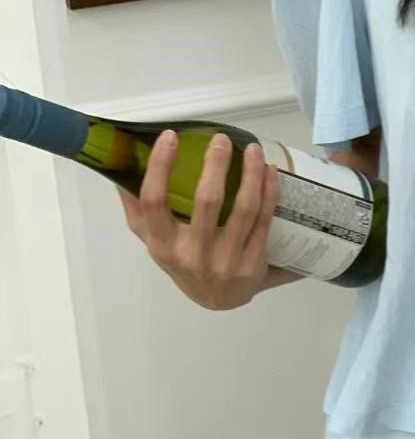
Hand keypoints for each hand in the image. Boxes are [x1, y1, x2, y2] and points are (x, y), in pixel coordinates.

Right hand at [120, 131, 280, 310]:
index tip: (170, 137)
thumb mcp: (155, 241)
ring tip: (252, 149)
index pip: (155, 202)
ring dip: (251, 174)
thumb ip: (138, 209)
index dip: (160, 167)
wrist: (219, 301)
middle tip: (221, 140)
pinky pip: (264, 220)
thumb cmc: (184, 261)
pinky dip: (269, 192)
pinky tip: (269, 172)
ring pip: (243, 209)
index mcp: (163, 246)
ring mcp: (226, 261)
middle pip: (207, 202)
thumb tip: (121, 169)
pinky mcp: (253, 263)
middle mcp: (193, 255)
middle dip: (216, 165)